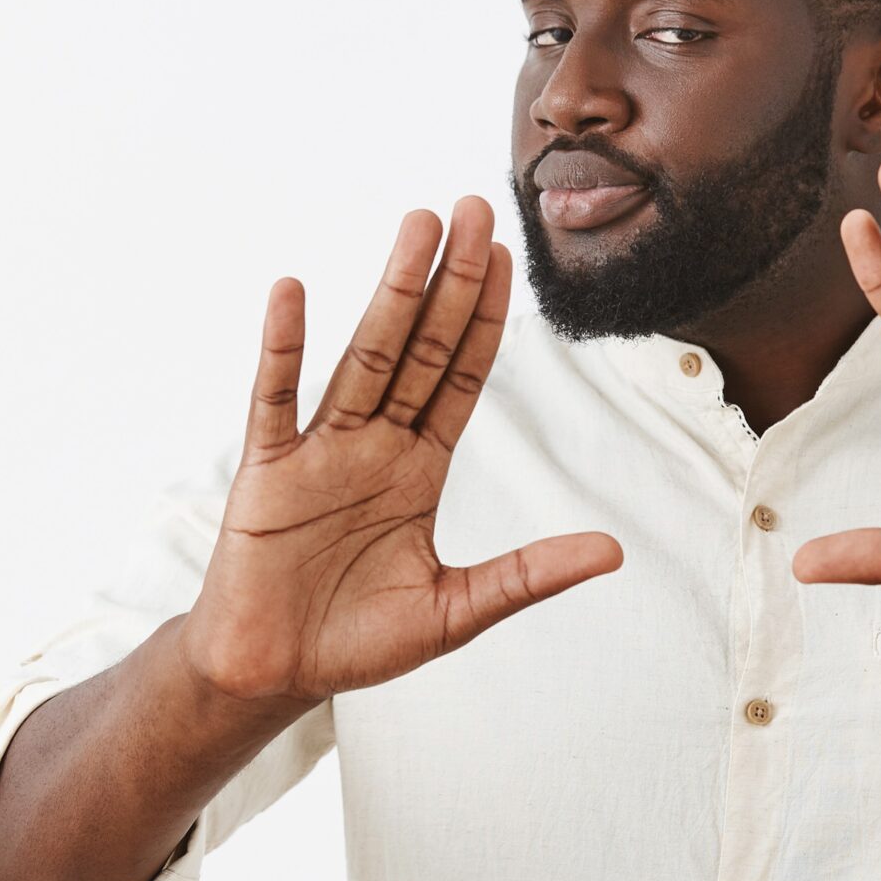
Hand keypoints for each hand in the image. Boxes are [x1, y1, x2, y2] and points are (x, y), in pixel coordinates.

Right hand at [177, 196, 623, 700]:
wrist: (273, 673)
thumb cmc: (357, 640)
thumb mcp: (457, 611)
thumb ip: (527, 576)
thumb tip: (613, 552)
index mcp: (419, 469)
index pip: (462, 378)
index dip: (488, 319)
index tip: (511, 257)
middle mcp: (374, 444)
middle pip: (421, 347)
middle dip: (452, 281)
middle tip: (477, 207)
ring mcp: (320, 450)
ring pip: (363, 356)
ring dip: (392, 292)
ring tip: (418, 227)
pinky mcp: (267, 472)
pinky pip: (274, 399)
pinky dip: (281, 347)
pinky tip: (292, 291)